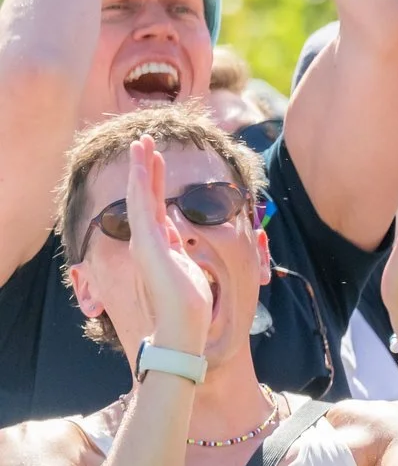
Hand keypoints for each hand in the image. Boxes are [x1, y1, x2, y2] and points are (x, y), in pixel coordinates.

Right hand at [118, 137, 213, 356]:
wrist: (182, 325)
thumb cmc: (188, 303)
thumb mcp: (187, 267)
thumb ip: (179, 249)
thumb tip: (177, 235)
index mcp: (158, 245)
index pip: (154, 205)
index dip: (153, 181)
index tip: (154, 159)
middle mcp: (148, 241)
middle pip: (145, 196)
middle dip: (145, 167)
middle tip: (144, 140)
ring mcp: (146, 242)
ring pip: (141, 196)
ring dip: (141, 168)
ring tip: (142, 143)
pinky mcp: (150, 245)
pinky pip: (144, 209)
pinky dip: (143, 186)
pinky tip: (144, 166)